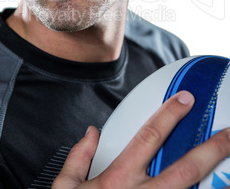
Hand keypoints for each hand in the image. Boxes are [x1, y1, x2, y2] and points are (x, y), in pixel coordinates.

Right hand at [52, 91, 229, 187]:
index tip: (186, 100)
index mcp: (118, 179)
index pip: (149, 137)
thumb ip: (79, 157)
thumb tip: (91, 133)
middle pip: (184, 169)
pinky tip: (217, 188)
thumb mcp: (66, 188)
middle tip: (228, 135)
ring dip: (216, 183)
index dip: (170, 115)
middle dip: (210, 150)